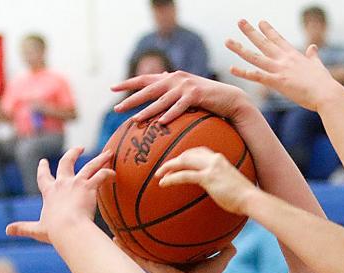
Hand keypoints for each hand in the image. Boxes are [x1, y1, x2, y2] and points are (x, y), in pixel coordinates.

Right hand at [5, 148, 113, 244]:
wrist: (69, 229)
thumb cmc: (55, 231)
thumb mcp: (37, 229)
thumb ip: (23, 228)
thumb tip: (7, 231)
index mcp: (49, 192)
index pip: (44, 177)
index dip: (43, 169)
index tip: (43, 162)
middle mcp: (62, 184)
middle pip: (66, 162)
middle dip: (73, 154)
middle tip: (80, 148)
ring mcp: (76, 183)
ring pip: (90, 166)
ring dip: (100, 158)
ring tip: (108, 153)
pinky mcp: (89, 187)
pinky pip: (101, 175)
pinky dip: (108, 173)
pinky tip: (115, 173)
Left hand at [111, 71, 257, 125]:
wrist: (231, 98)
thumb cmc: (209, 98)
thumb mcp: (189, 90)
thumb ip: (174, 87)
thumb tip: (162, 81)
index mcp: (172, 77)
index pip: (145, 79)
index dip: (128, 83)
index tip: (113, 89)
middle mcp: (176, 78)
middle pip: (148, 90)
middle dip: (131, 99)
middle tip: (117, 109)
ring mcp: (186, 86)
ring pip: (161, 100)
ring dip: (147, 110)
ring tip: (135, 120)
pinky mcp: (197, 95)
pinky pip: (180, 107)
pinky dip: (170, 115)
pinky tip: (161, 122)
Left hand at [156, 146, 259, 215]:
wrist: (251, 199)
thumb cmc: (245, 198)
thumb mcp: (234, 186)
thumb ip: (224, 184)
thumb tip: (219, 193)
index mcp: (221, 160)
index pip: (200, 151)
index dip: (186, 155)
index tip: (178, 161)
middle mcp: (214, 159)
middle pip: (188, 153)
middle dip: (173, 159)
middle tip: (162, 168)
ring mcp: (211, 167)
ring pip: (183, 161)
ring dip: (168, 167)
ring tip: (158, 175)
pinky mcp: (207, 177)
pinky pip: (184, 175)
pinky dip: (171, 178)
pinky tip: (163, 183)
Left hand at [225, 19, 343, 111]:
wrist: (327, 94)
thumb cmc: (325, 84)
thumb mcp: (318, 66)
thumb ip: (313, 56)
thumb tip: (313, 47)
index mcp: (294, 55)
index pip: (278, 39)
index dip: (268, 30)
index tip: (261, 22)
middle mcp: (285, 60)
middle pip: (264, 43)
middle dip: (251, 32)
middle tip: (240, 21)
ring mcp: (280, 70)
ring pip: (255, 57)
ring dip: (240, 49)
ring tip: (227, 41)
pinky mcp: (278, 82)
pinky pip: (257, 77)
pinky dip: (244, 73)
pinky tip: (232, 69)